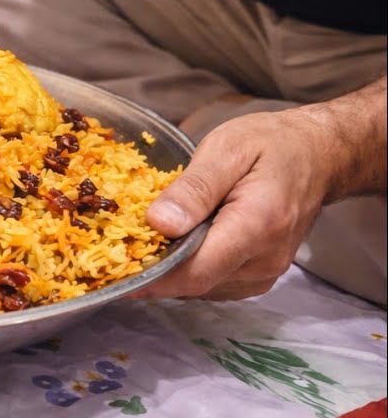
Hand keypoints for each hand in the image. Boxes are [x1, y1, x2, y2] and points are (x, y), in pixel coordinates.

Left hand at [137, 75, 387, 300]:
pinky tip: (170, 246)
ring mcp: (265, 272)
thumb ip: (195, 189)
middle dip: (154, 271)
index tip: (115, 273)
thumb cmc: (270, 144)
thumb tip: (159, 224)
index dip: (154, 277)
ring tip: (137, 244)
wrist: (317, 155)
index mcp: (258, 226)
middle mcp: (265, 260)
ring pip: (202, 286)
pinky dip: (188, 268)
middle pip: (196, 282)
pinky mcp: (260, 275)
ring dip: (170, 271)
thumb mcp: (227, 149)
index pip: (198, 271)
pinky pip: (214, 281)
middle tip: (113, 252)